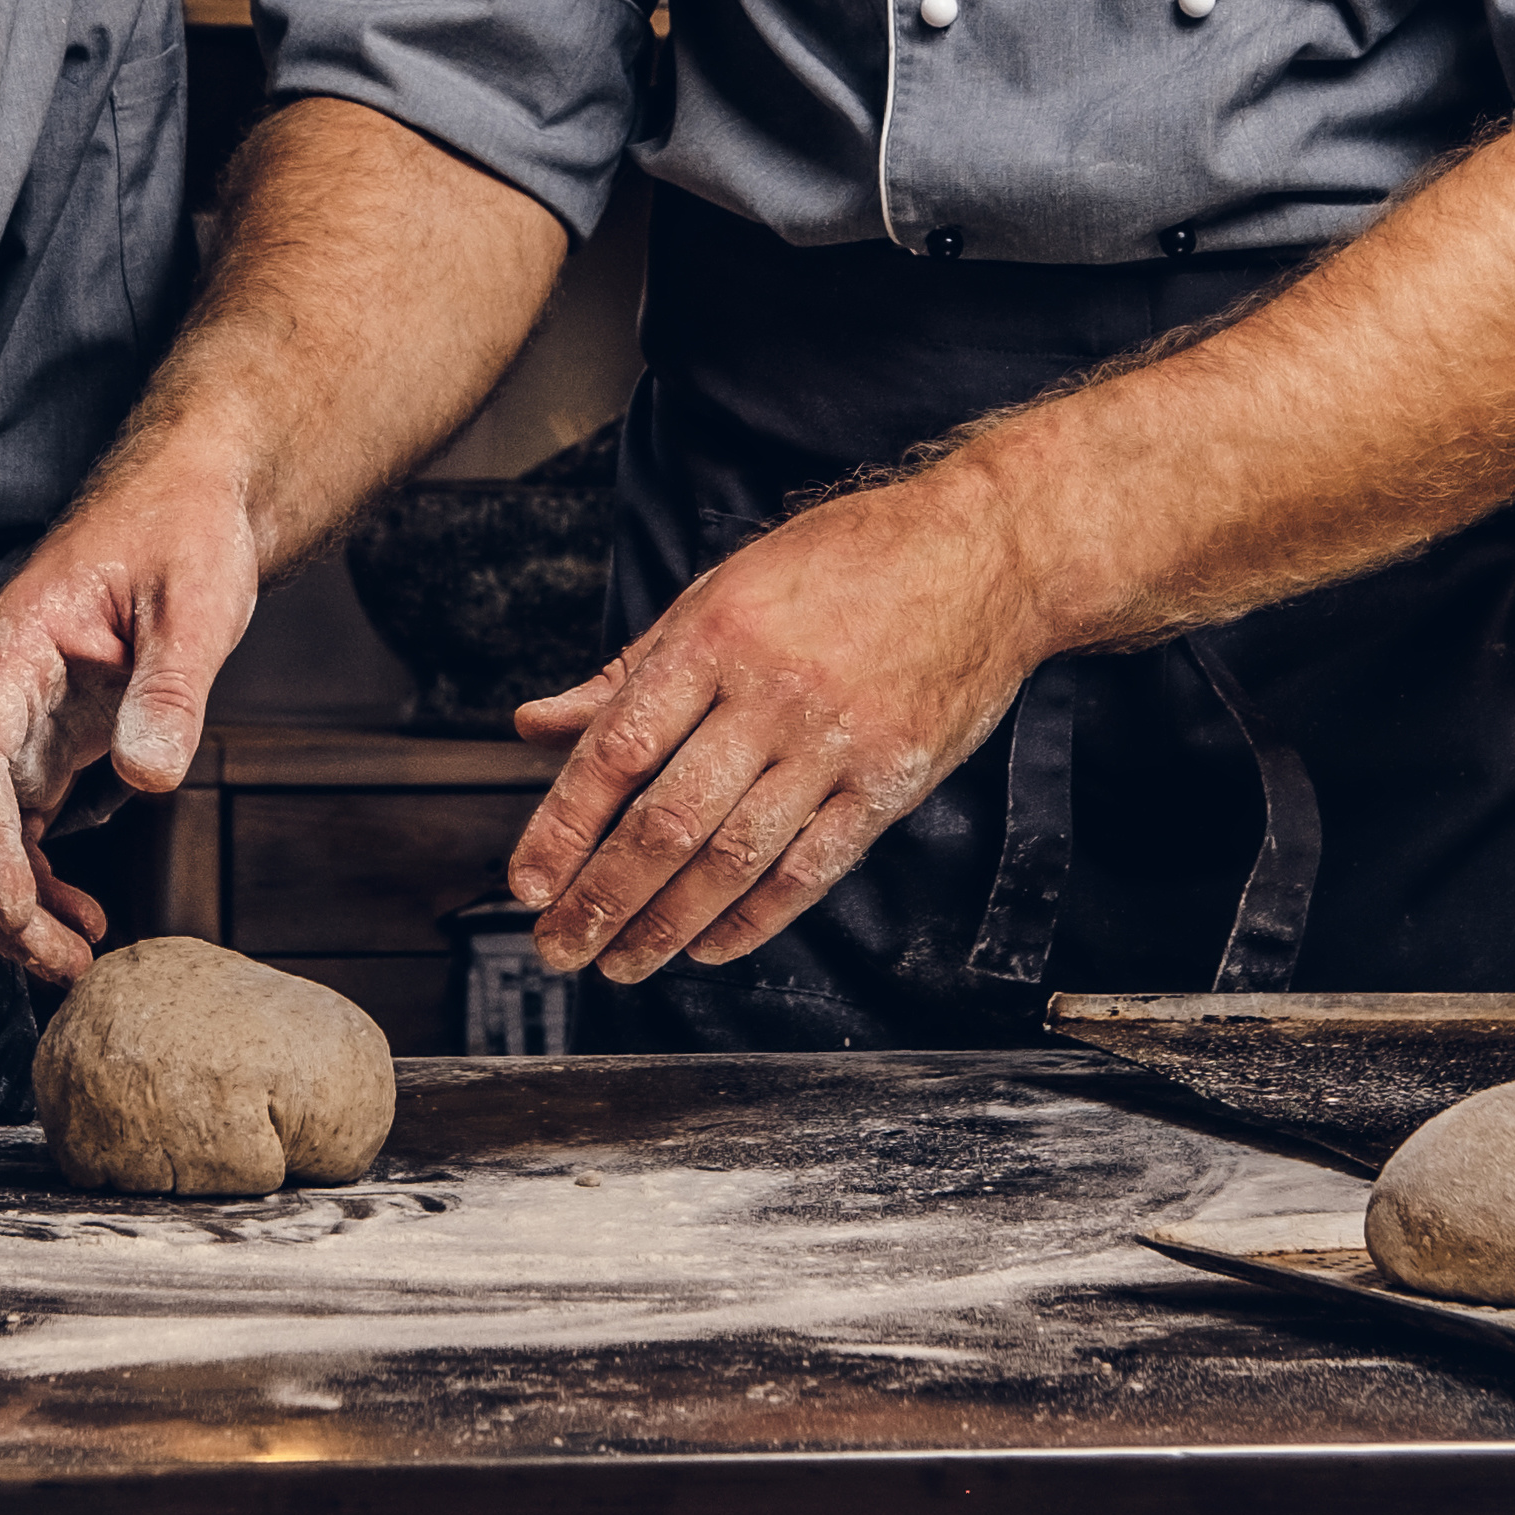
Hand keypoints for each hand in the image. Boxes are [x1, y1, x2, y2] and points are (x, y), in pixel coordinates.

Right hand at [0, 465, 261, 984]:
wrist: (193, 496)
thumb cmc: (183, 528)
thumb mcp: (196, 603)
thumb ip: (169, 690)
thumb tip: (146, 778)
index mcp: (13, 647)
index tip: (16, 911)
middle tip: (51, 960)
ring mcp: (16, 715)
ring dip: (6, 899)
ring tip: (69, 957)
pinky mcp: (44, 736)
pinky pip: (16, 822)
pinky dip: (34, 876)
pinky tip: (75, 914)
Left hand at [505, 473, 1053, 983]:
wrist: (987, 551)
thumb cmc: (847, 559)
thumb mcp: (723, 586)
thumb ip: (630, 668)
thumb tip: (538, 722)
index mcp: (716, 634)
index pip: (618, 748)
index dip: (563, 825)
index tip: (527, 883)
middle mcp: (773, 692)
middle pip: (669, 819)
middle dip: (603, 898)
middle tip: (561, 947)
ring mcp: (838, 740)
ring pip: (735, 857)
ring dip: (668, 924)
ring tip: (623, 963)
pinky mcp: (893, 778)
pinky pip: (814, 866)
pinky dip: (758, 917)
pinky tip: (712, 946)